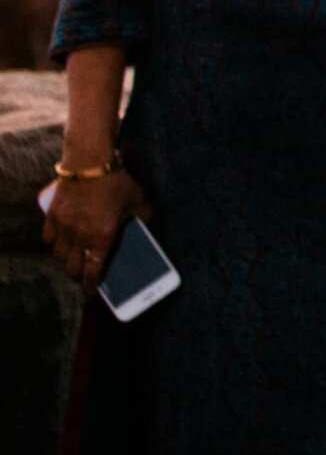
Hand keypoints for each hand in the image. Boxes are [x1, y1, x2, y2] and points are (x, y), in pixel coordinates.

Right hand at [43, 170, 150, 290]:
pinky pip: (48, 238)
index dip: (91, 285)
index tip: (90, 293)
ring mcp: (63, 226)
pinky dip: (53, 245)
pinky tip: (59, 244)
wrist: (90, 161)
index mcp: (102, 236)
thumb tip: (148, 223)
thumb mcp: (138, 199)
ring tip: (72, 261)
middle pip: (72, 267)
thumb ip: (144, 215)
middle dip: (77, 275)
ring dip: (65, 261)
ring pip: (59, 255)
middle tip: (82, 275)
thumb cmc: (117, 181)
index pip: (93, 270)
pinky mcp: (52, 215)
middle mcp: (80, 236)